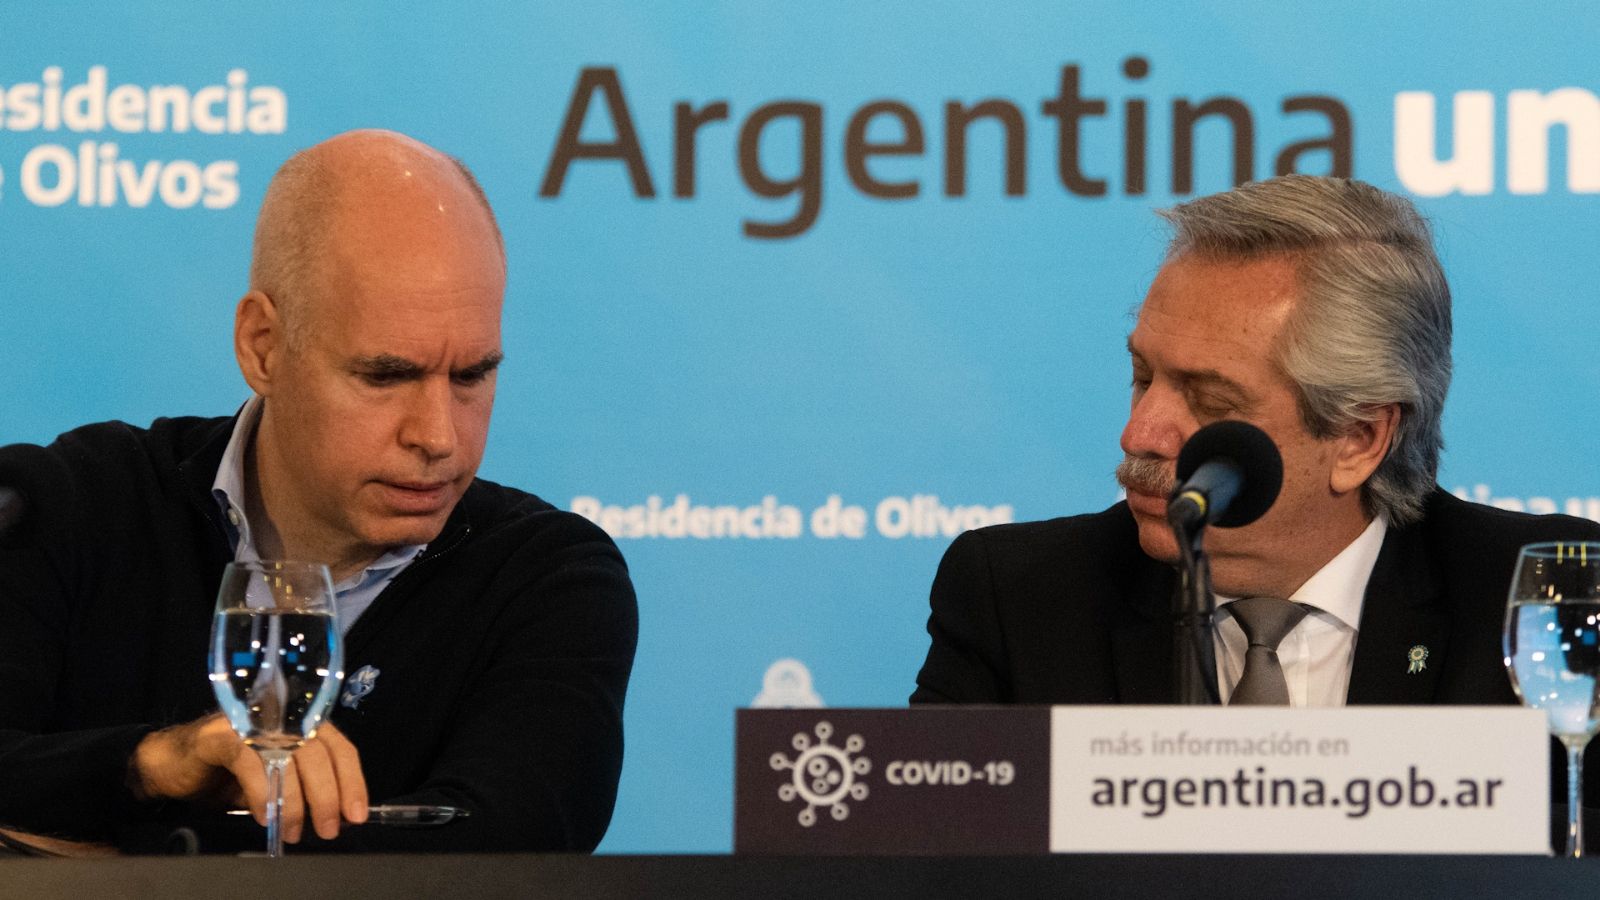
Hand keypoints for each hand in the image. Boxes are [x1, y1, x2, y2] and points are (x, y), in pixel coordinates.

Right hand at [131, 714, 369, 840]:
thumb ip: (303, 789)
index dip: (352, 782)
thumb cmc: (227, 773)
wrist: (170, 764)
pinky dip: (263, 793)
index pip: (340, 748)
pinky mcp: (224, 735)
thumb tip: (334, 816)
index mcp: (302, 724)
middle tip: (328, 829)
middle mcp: (283, 717)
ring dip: (297, 800)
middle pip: (320, 753)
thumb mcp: (274, 781)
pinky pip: (252, 763)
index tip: (356, 815)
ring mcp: (253, 722)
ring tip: (294, 831)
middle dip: (328, 796)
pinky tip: (266, 817)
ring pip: (290, 757)